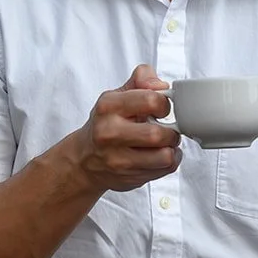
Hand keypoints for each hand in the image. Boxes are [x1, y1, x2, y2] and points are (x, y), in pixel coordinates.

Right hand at [72, 65, 181, 191]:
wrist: (85, 159)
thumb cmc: (106, 124)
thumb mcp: (118, 96)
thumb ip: (141, 81)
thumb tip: (160, 85)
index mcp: (109, 106)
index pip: (151, 100)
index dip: (164, 105)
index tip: (162, 110)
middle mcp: (110, 132)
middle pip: (158, 134)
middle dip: (171, 131)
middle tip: (167, 130)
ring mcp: (118, 158)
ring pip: (165, 156)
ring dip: (172, 149)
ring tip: (164, 144)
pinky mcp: (129, 177)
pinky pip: (165, 169)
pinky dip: (170, 162)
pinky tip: (159, 155)